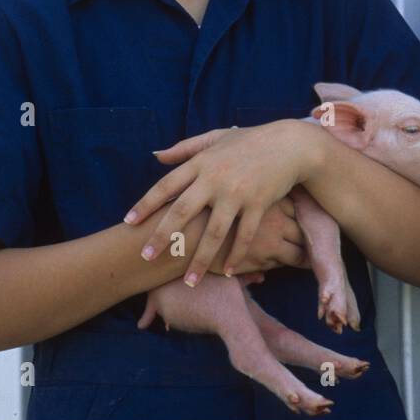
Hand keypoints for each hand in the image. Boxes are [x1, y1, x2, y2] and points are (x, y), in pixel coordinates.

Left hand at [124, 119, 322, 284]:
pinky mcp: (259, 203)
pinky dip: (236, 255)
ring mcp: (238, 193)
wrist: (290, 144)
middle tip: (146, 257)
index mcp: (202, 163)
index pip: (166, 185)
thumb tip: (155, 155)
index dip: (146, 204)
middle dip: (163, 236)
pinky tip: (228, 271)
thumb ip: (184, 148)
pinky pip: (244, 235)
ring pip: (214, 232)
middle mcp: (216, 179)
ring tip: (188, 281)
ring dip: (200, 259)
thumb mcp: (215, 138)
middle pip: (182, 211)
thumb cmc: (250, 140)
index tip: (129, 223)